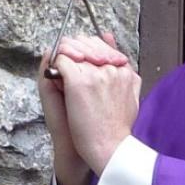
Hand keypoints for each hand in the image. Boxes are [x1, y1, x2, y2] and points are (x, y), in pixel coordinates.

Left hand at [47, 36, 138, 177]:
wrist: (109, 149)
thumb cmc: (115, 128)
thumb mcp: (128, 94)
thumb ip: (121, 66)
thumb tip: (108, 35)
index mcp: (126, 71)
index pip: (104, 46)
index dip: (90, 51)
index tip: (84, 63)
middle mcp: (113, 68)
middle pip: (88, 43)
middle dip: (77, 50)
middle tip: (71, 68)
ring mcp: (96, 73)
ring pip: (73, 49)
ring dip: (65, 57)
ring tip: (64, 75)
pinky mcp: (79, 81)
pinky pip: (62, 60)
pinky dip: (56, 65)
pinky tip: (58, 78)